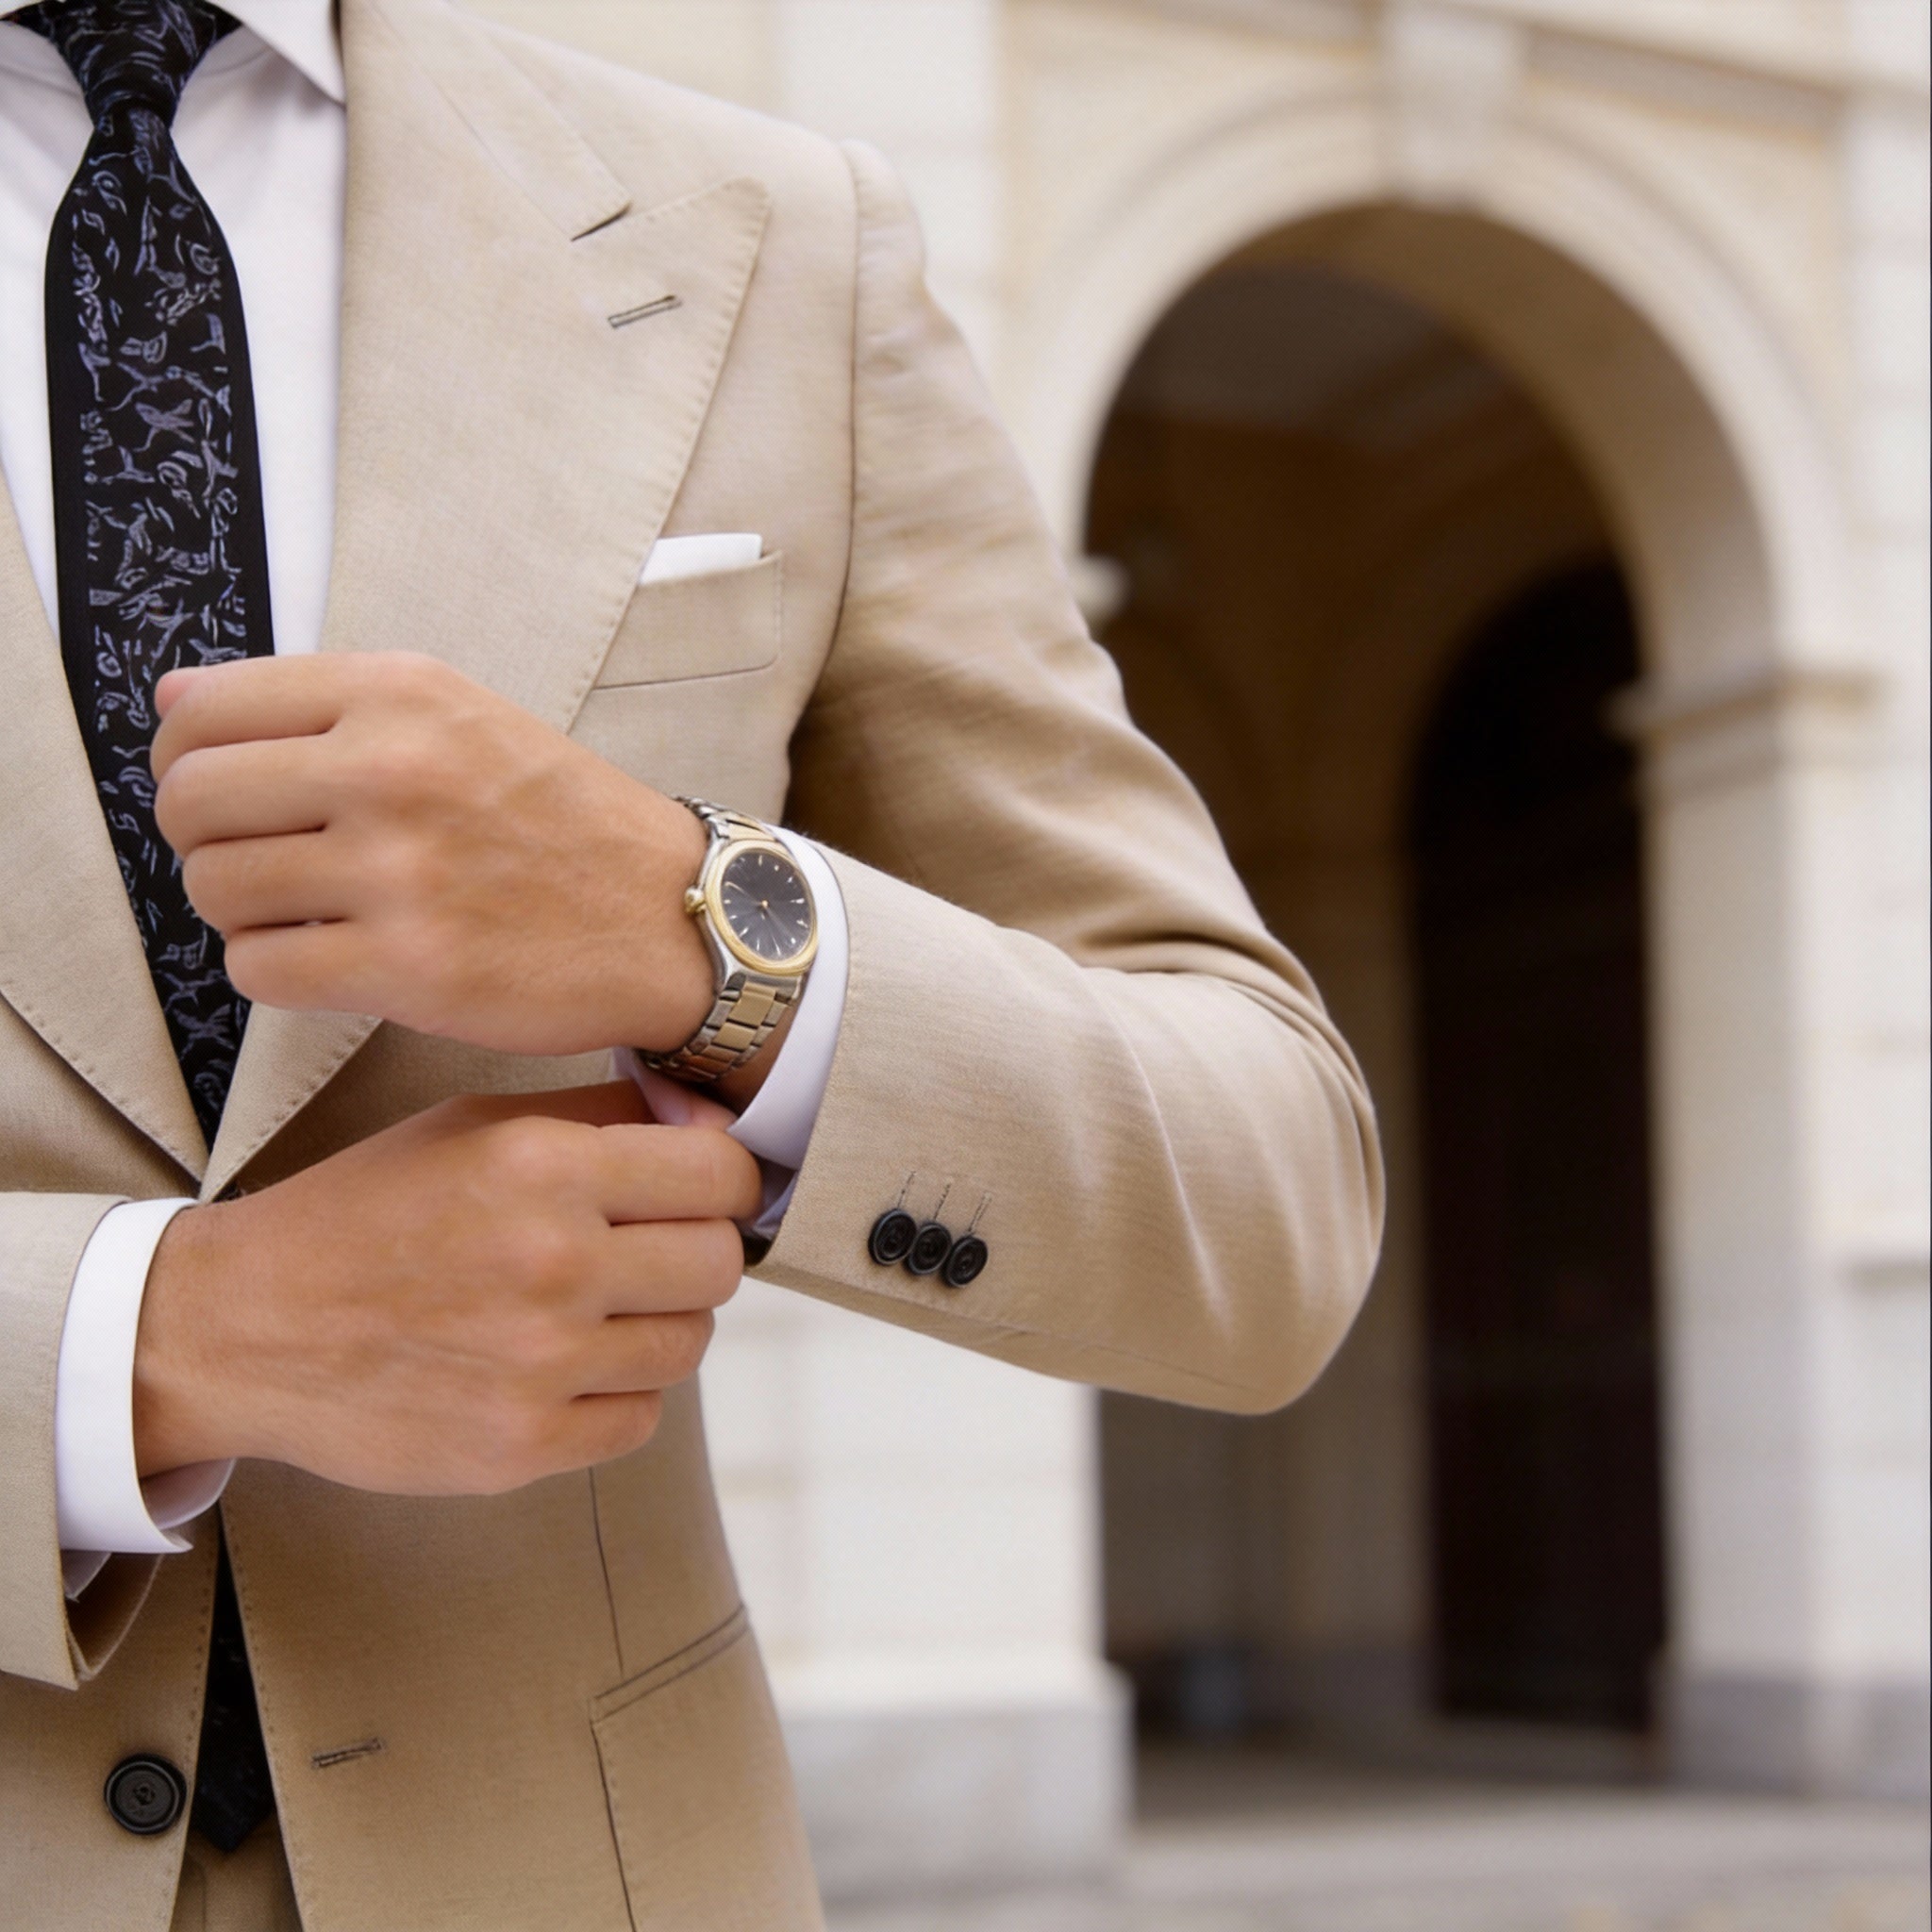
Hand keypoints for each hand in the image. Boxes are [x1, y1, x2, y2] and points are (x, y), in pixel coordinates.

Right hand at [130, 1082, 760, 1494]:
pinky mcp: (521, 1446)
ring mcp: (538, 1363)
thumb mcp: (475, 1127)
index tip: (702, 1188)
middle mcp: (551, 1263)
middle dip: (697, 1250)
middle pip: (720, 1262)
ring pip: (688, 1343)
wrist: (246, 1327)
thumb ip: (602, 1116)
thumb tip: (711, 1116)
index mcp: (542, 1167)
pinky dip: (617, 1393)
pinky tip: (563, 1365)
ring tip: (595, 1307)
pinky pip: (640, 1418)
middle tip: (647, 1251)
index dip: (725, 1178)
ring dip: (658, 1323)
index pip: (722, 1173)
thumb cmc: (368, 1212)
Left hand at [149, 654, 714, 1057]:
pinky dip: (279, 969)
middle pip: (189, 802)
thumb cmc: (561, 822)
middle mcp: (392, 770)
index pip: (201, 712)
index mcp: (400, 696)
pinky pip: (259, 968)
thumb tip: (173, 696)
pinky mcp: (407, 967)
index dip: (185, 760)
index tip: (226, 791)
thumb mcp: (462, 717)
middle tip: (264, 859)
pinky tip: (334, 957)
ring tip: (310, 910)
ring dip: (245, 910)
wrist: (668, 916)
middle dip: (205, 840)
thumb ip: (327, 703)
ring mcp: (398, 872)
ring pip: (215, 890)